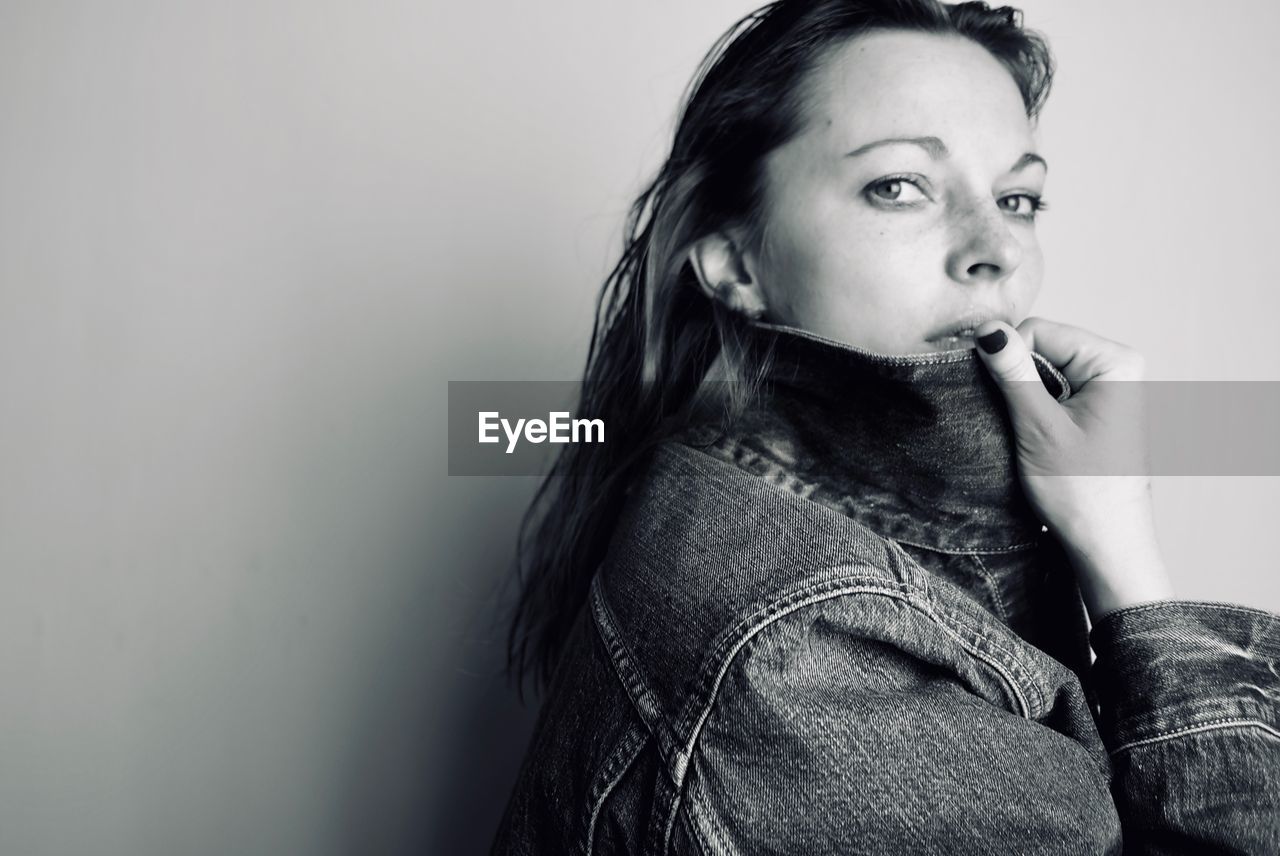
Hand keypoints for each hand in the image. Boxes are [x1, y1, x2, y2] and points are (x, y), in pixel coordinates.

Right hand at [973, 317, 1173, 619]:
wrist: (1106, 544)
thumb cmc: (1082, 491)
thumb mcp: (1038, 426)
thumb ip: (1013, 373)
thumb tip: (987, 330)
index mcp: (1115, 362)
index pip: (1040, 331)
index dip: (1008, 357)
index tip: (994, 394)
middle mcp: (1118, 367)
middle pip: (1043, 347)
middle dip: (1018, 377)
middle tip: (1012, 419)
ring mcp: (1110, 388)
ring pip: (1045, 370)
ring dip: (1024, 395)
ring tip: (1025, 432)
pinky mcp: (1098, 408)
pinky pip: (1055, 389)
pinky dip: (1035, 407)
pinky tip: (1033, 436)